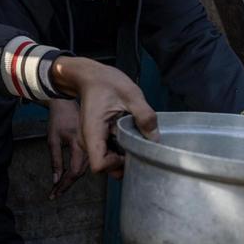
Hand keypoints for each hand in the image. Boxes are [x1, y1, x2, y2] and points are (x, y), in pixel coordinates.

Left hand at [47, 100, 87, 199]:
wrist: (67, 104)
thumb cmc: (58, 119)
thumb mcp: (52, 140)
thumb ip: (55, 161)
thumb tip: (56, 180)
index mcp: (79, 144)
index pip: (74, 172)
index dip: (64, 185)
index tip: (54, 194)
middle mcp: (88, 146)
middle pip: (80, 173)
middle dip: (67, 185)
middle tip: (55, 194)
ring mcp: (91, 145)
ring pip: (84, 169)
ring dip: (72, 179)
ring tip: (59, 188)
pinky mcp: (92, 144)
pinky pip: (87, 161)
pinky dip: (77, 170)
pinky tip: (69, 176)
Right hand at [49, 56, 157, 176]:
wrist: (90, 75)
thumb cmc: (105, 82)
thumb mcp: (131, 94)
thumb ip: (144, 116)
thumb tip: (155, 137)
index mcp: (92, 132)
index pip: (99, 165)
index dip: (116, 164)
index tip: (129, 151)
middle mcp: (88, 140)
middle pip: (104, 167)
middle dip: (122, 163)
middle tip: (138, 147)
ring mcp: (91, 140)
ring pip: (106, 160)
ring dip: (122, 155)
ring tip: (134, 138)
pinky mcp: (96, 138)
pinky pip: (107, 151)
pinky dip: (119, 148)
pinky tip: (128, 135)